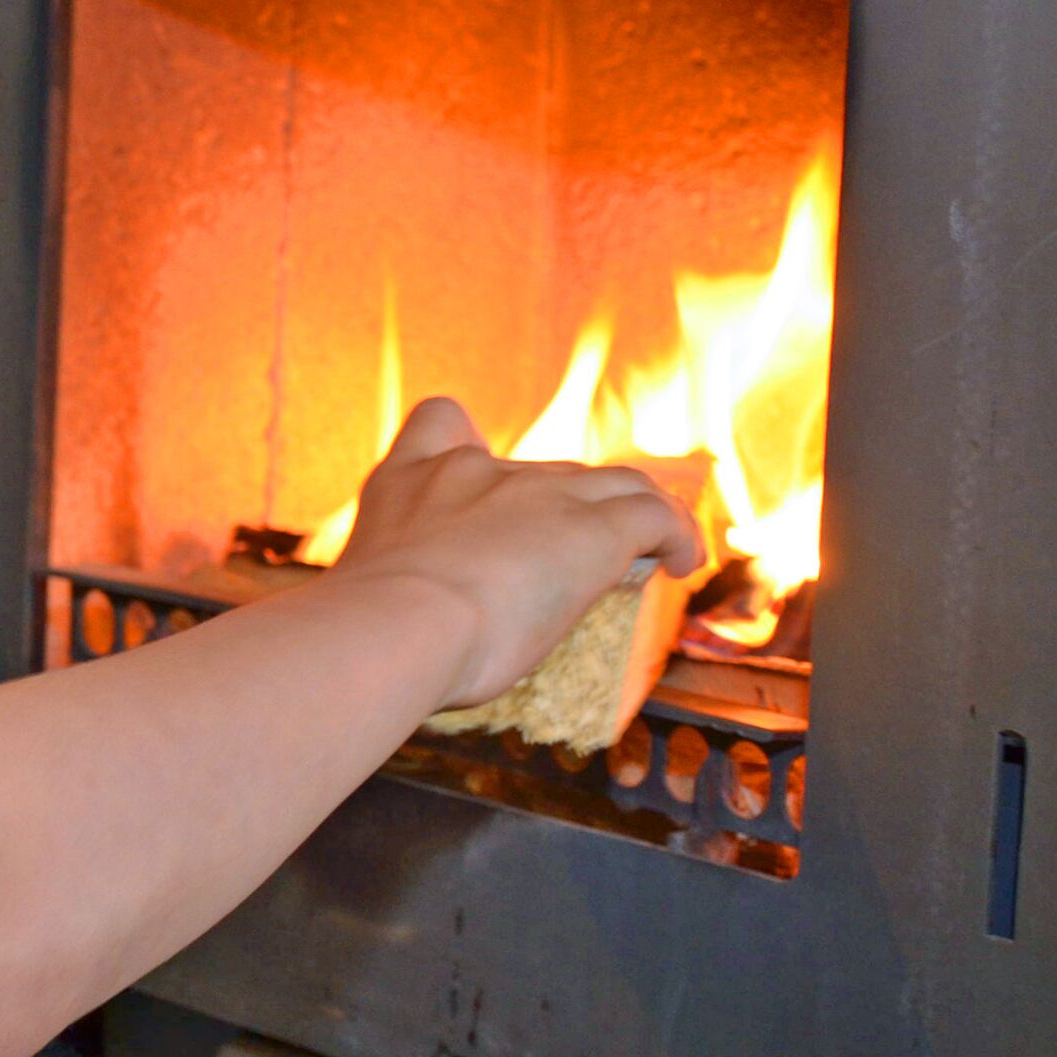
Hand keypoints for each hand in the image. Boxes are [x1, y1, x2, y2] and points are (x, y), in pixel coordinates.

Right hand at [329, 400, 707, 712]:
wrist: (394, 627)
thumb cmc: (373, 634)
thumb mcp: (372, 593)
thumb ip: (404, 587)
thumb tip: (426, 633)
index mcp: (409, 480)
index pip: (440, 422)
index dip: (466, 444)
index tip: (481, 477)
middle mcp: (473, 471)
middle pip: (546, 472)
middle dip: (567, 511)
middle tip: (577, 566)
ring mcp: (536, 493)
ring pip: (614, 485)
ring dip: (636, 517)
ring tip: (655, 555)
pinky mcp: (591, 529)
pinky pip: (655, 515)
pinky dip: (677, 535)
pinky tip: (685, 564)